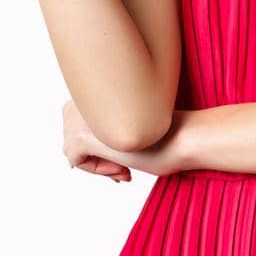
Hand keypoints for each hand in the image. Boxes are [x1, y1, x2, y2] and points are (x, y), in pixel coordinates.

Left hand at [62, 99, 188, 179]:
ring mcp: (84, 114)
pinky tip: (122, 166)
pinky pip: (74, 159)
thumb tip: (75, 155)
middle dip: (95, 151)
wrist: (184, 135)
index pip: (80, 116)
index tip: (127, 153)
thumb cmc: (168, 133)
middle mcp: (89, 95)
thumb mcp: (132, 125)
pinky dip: (96, 170)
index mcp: (104, 85)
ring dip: (97, 162)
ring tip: (124, 165)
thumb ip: (106, 127)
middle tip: (124, 164)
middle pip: (71, 130)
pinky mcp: (84, 135)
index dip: (101, 140)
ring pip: (71, 145)